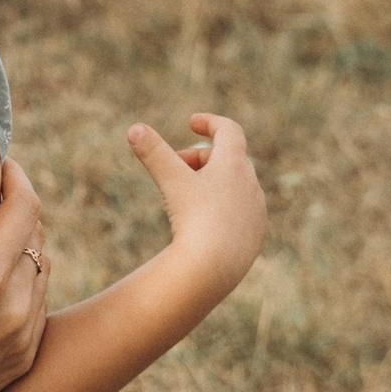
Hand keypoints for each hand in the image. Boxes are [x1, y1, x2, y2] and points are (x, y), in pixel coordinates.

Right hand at [0, 158, 49, 391]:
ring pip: (41, 268)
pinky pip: (38, 303)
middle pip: (35, 236)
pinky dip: (23, 284)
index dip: (18, 178)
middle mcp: (17, 308)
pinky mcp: (24, 357)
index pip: (25, 209)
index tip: (3, 165)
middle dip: (16, 211)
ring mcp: (26, 336)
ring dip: (22, 248)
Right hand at [127, 114, 265, 299]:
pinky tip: (203, 222)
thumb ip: (153, 153)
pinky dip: (221, 208)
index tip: (192, 123)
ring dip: (212, 183)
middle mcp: (251, 184)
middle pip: (228, 159)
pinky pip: (239, 212)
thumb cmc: (193, 219)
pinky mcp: (255, 235)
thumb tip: (134, 128)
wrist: (214, 269)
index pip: (229, 131)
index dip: (210, 122)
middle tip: (175, 167)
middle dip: (200, 158)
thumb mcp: (170, 181)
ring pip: (235, 186)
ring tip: (186, 196)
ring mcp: (256, 211)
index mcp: (235, 165)